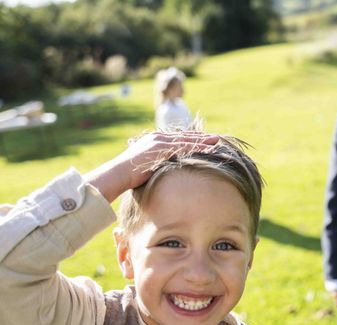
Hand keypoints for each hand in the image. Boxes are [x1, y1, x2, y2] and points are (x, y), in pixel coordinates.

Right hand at [86, 132, 218, 202]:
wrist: (118, 174)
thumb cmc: (128, 175)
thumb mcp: (143, 166)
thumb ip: (152, 164)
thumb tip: (155, 171)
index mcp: (154, 140)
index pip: (177, 138)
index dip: (191, 139)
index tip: (204, 140)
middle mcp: (158, 137)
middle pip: (184, 136)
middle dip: (201, 137)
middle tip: (216, 138)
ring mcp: (160, 142)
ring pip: (187, 140)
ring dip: (203, 140)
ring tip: (217, 141)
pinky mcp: (162, 148)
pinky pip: (185, 147)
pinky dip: (198, 147)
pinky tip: (209, 148)